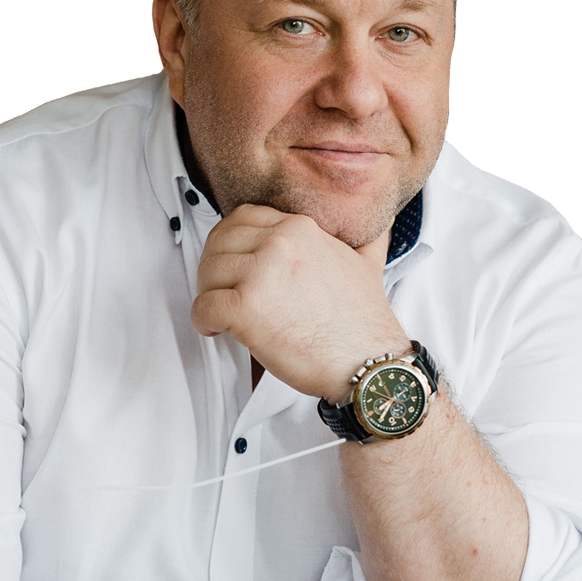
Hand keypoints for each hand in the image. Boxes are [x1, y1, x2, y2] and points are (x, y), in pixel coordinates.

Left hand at [191, 204, 408, 401]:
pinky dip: (203, 321)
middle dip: (215, 267)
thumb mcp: (367, 264)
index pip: (243, 218)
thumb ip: (366, 239)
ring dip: (209, 294)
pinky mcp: (245, 308)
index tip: (233, 262)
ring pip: (207, 273)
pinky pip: (202, 306)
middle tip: (222, 289)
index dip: (230, 242)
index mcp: (298, 229)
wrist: (367, 363)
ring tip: (221, 312)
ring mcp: (260, 274)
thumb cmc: (361, 324)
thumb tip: (378, 224)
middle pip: (219, 243)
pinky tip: (217, 329)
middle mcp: (277, 244)